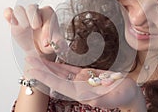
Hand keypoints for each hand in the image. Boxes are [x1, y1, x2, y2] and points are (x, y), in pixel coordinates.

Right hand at [4, 4, 62, 55]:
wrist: (38, 50)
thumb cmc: (49, 44)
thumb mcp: (57, 45)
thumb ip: (60, 44)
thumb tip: (59, 44)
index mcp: (48, 14)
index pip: (47, 14)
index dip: (47, 27)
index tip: (47, 41)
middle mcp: (36, 12)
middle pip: (32, 7)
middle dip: (33, 16)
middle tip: (35, 27)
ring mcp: (24, 16)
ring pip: (19, 9)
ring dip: (20, 17)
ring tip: (25, 27)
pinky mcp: (14, 21)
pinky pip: (9, 13)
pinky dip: (8, 15)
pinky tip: (10, 20)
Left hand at [25, 56, 146, 110]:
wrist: (130, 93)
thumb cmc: (124, 95)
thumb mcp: (114, 96)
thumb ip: (100, 97)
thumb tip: (85, 93)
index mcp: (82, 93)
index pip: (59, 84)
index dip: (45, 76)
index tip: (33, 70)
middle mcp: (77, 88)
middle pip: (55, 78)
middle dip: (41, 69)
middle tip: (27, 60)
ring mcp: (80, 82)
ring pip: (60, 73)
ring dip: (47, 66)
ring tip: (34, 59)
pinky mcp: (84, 76)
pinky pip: (68, 69)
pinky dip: (58, 65)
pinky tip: (50, 61)